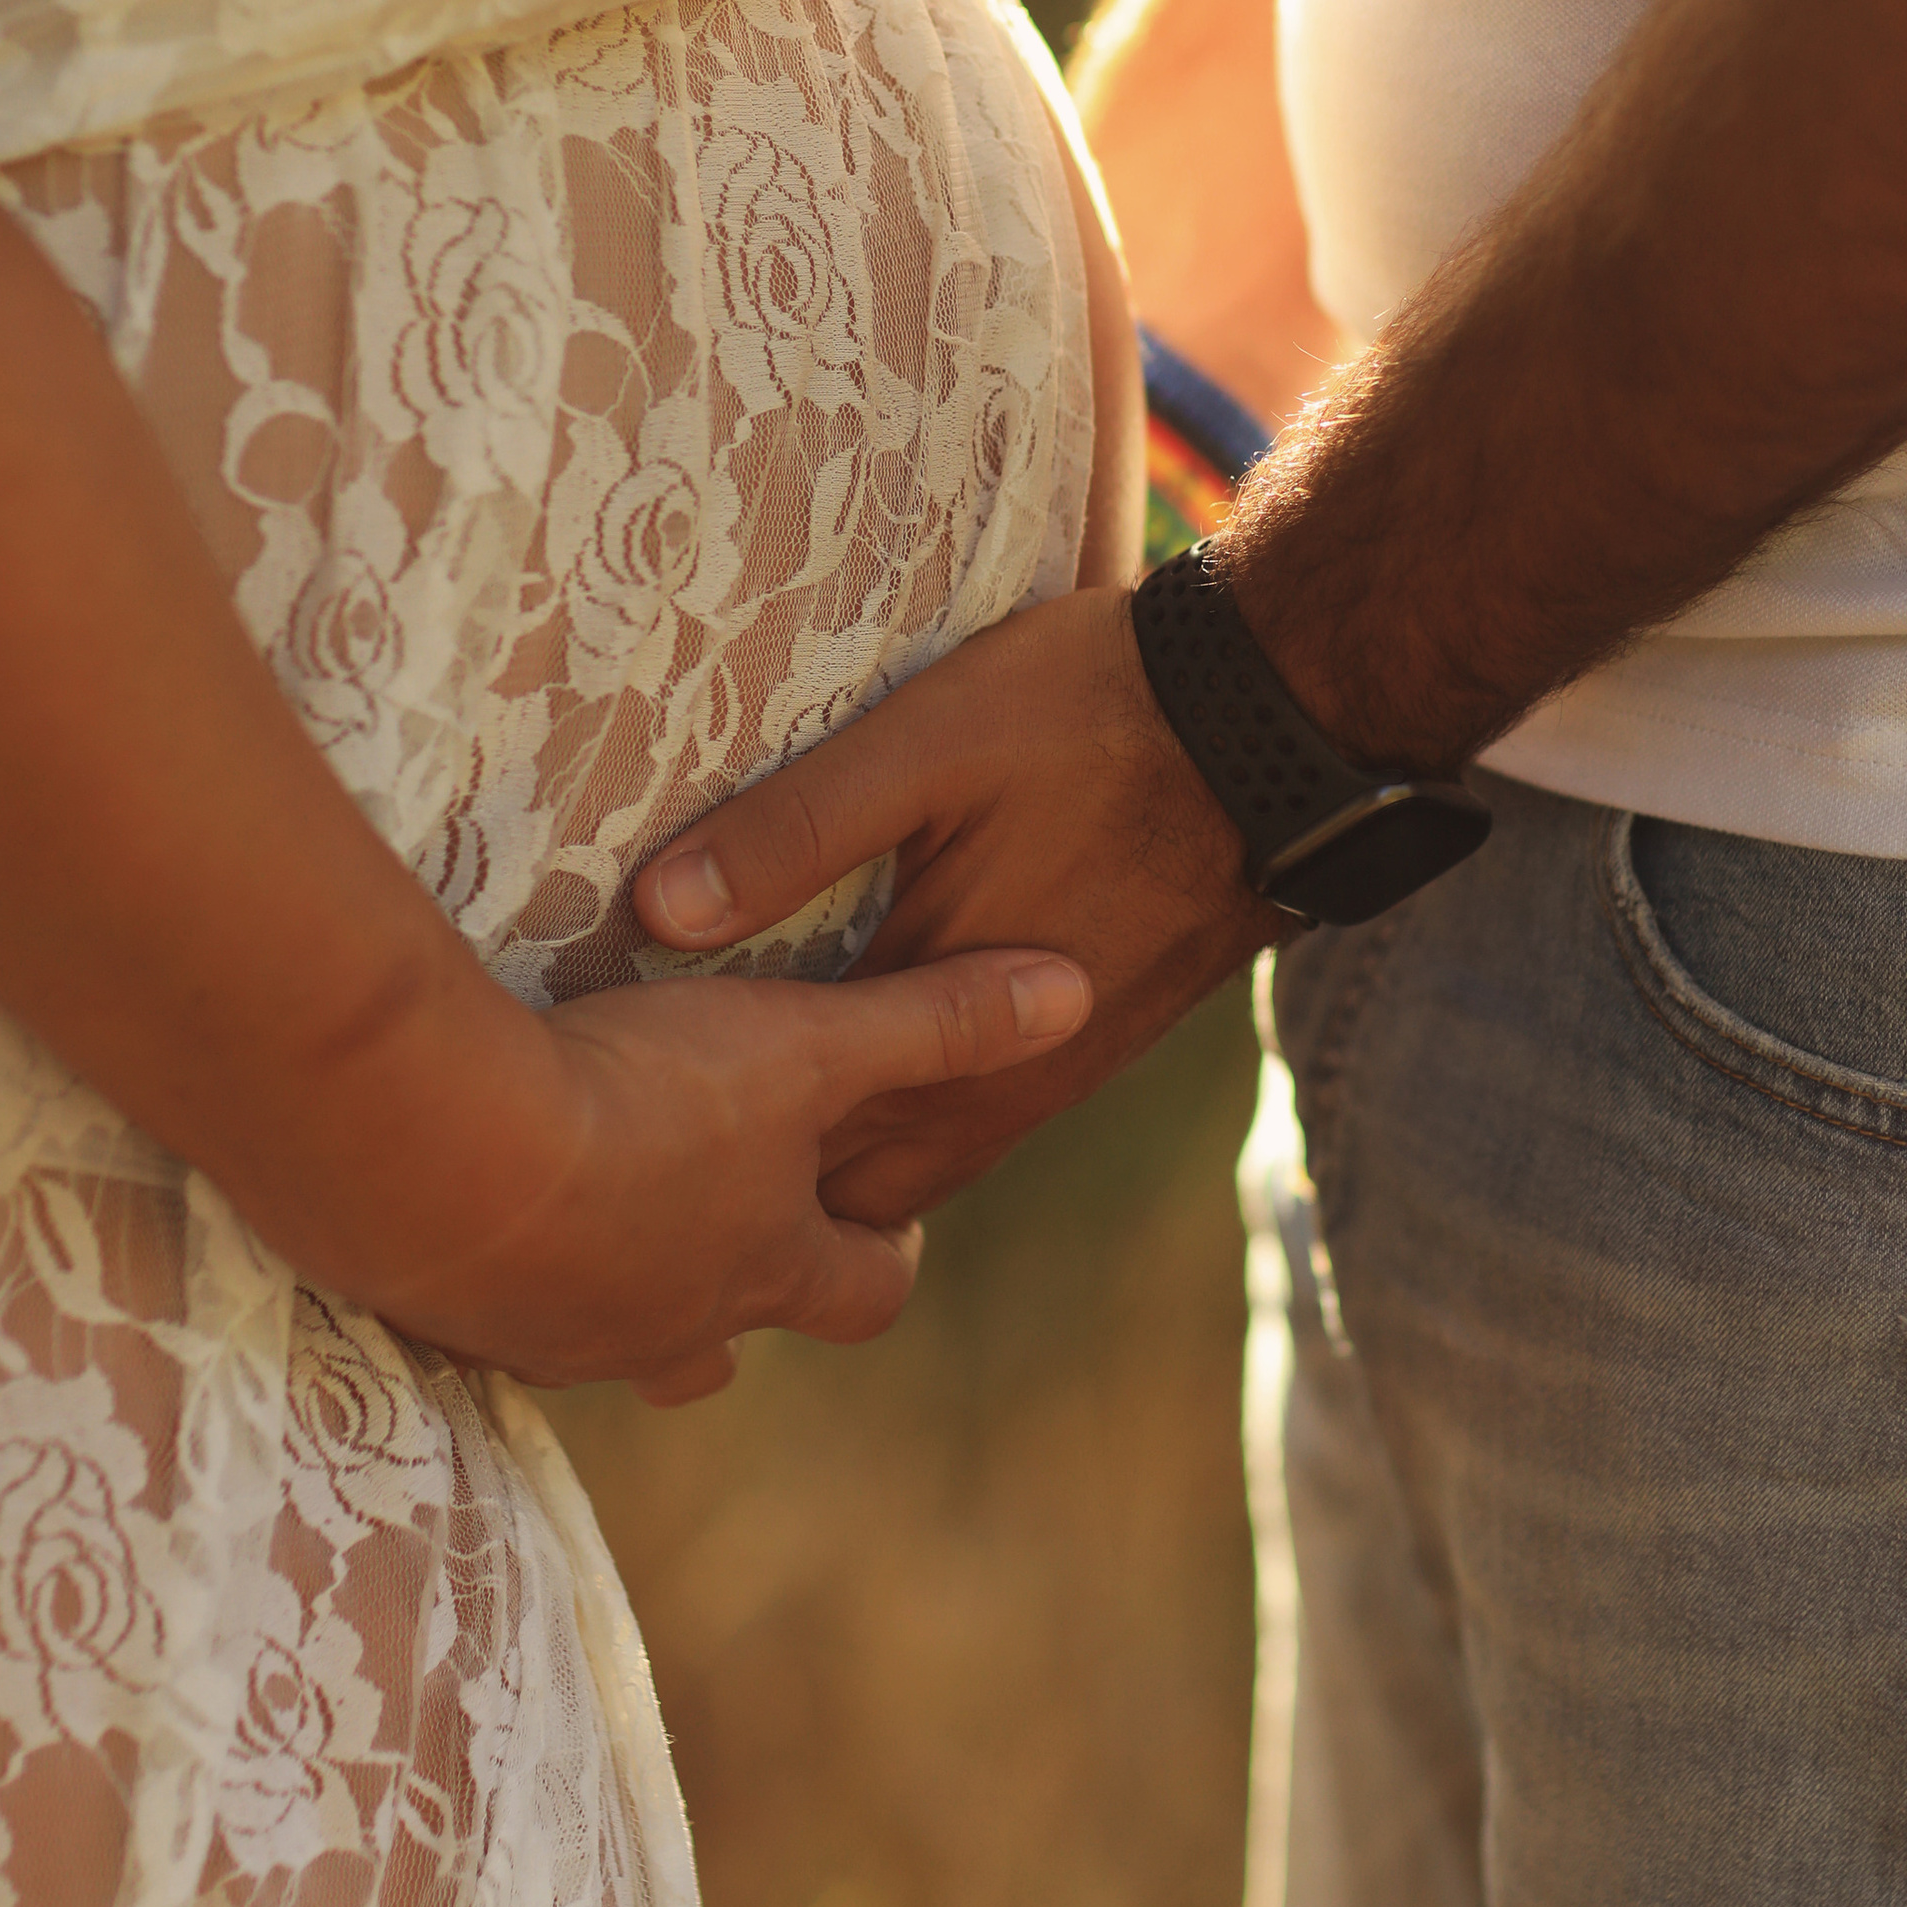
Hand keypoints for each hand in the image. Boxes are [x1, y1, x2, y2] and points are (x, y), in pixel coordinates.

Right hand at [343, 940, 1093, 1401]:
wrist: (436, 1154)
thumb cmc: (645, 1102)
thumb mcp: (806, 1046)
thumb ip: (936, 1025)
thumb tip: (1078, 996)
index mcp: (764, 1270)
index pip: (862, 1294)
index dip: (885, 1254)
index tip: (889, 1218)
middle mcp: (664, 1328)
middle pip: (720, 1347)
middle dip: (736, 1291)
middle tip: (725, 1222)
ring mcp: (549, 1337)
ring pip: (598, 1334)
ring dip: (606, 1284)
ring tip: (586, 1211)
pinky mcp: (443, 1318)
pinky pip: (481, 1311)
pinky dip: (490, 1266)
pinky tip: (460, 1201)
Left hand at [631, 590, 1272, 1227]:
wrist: (1282, 723)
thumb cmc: (1091, 716)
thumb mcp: (925, 746)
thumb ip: (793, 833)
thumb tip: (657, 915)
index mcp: (941, 1020)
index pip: (796, 1140)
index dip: (707, 1154)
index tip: (624, 1139)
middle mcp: (1006, 1078)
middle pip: (861, 1187)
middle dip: (772, 1190)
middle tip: (667, 1171)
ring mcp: (1063, 1068)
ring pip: (929, 1167)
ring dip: (847, 1162)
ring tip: (750, 1142)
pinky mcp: (1102, 1042)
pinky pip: (985, 1125)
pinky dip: (914, 1125)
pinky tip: (870, 1082)